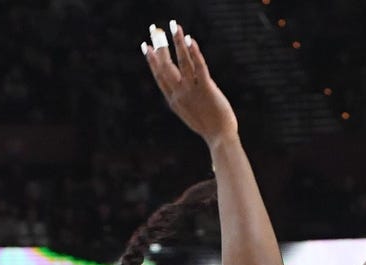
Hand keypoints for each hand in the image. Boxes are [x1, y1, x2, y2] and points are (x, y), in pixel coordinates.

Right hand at [143, 21, 238, 147]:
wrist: (220, 138)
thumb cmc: (209, 128)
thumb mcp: (191, 113)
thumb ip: (186, 100)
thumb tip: (186, 89)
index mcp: (174, 100)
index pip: (159, 76)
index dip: (152, 61)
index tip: (146, 47)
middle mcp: (180, 93)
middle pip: (166, 66)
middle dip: (160, 46)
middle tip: (154, 30)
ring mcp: (192, 90)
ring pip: (182, 62)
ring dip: (177, 42)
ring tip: (174, 26)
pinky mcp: (207, 89)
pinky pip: (200, 67)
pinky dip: (194, 53)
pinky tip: (190, 41)